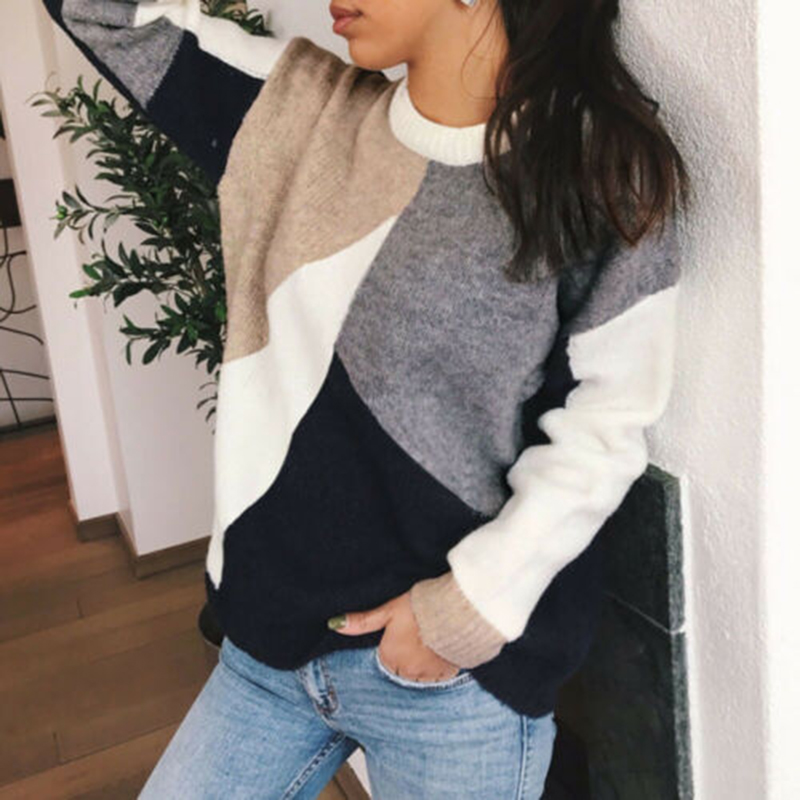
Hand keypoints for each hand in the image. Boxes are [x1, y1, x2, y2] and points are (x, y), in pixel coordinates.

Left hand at [327, 590, 461, 681]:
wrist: (454, 612)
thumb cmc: (420, 608)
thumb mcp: (388, 610)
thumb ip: (362, 621)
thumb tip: (334, 624)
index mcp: (389, 657)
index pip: (386, 659)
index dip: (394, 644)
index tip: (403, 633)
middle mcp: (406, 672)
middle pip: (402, 669)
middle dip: (407, 656)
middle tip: (417, 635)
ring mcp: (427, 676)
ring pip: (419, 675)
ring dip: (422, 663)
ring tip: (429, 642)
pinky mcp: (446, 675)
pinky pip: (437, 677)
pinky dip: (438, 667)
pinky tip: (441, 650)